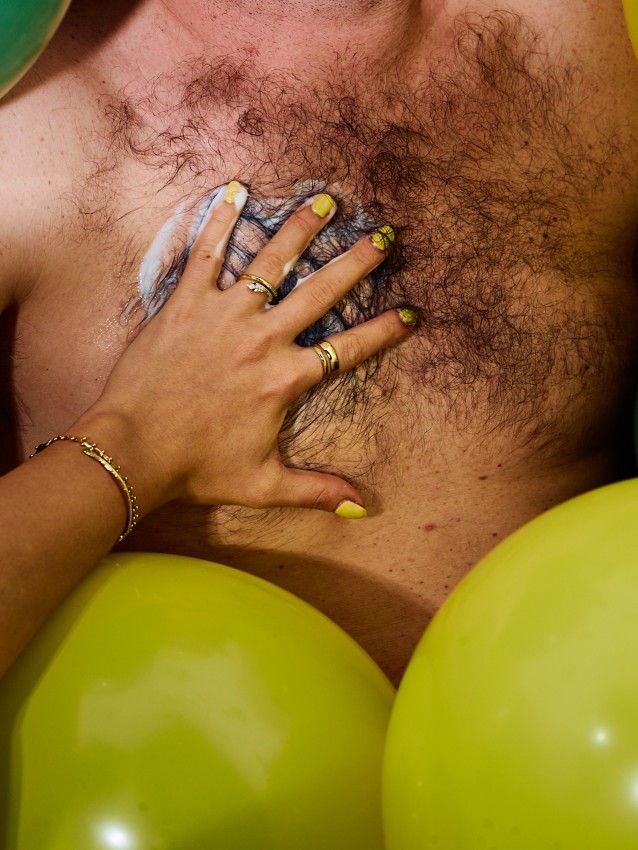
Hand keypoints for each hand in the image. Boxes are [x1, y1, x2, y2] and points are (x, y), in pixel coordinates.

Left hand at [74, 183, 414, 516]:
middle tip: (384, 236)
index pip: (349, 349)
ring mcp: (223, 315)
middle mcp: (262, 339)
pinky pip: (205, 254)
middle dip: (358, 261)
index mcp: (285, 380)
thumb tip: (363, 507)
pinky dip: (220, 221)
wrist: (132, 450)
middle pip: (322, 291)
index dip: (385, 331)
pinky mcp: (185, 303)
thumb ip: (316, 490)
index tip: (412, 313)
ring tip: (325, 201)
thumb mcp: (264, 484)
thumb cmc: (197, 469)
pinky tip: (235, 190)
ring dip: (301, 228)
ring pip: (271, 261)